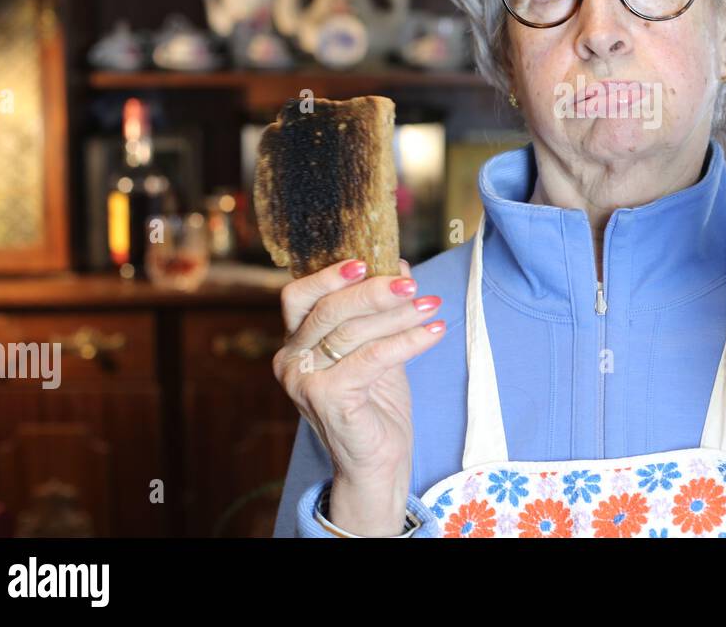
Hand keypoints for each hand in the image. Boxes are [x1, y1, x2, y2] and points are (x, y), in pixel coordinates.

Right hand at [272, 257, 445, 535]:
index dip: (328, 275)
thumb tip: (399, 266)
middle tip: (412, 284)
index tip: (365, 262)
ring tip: (433, 305)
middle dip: (374, 292)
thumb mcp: (376, 348)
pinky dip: (408, 341)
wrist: (377, 464)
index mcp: (295, 343)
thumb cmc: (376, 405)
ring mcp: (305, 381)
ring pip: (353, 332)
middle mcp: (291, 361)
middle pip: (328, 309)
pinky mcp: (328, 399)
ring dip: (400, 315)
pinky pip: (372, 358)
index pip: (298, 296)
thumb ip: (380, 312)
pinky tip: (434, 332)